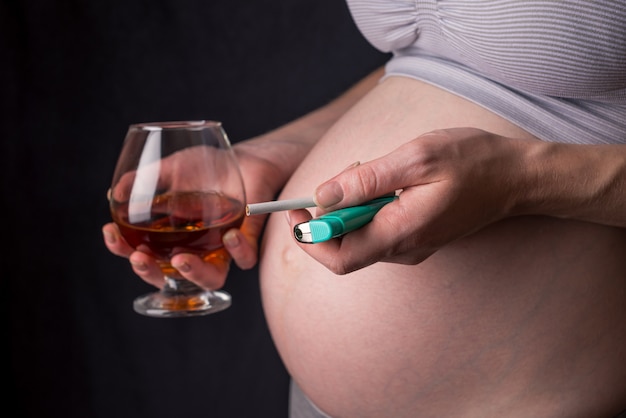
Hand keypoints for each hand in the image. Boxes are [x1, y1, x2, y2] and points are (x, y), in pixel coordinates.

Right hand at [103, 141, 284, 289]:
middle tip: (139, 256)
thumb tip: (113, 194)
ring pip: (209, 279)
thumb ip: (144, 180)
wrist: (245, 156)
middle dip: (149, 272)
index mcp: (171, 235)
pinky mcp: (248, 242)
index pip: (142, 251)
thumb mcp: (171, 168)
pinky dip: (238, 251)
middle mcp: (195, 248)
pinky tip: (229, 235)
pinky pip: (245, 259)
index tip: (111, 232)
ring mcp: (221, 249)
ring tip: (179, 259)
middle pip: (169, 275)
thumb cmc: (207, 166)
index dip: (122, 248)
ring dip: (192, 273)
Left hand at [287, 127, 532, 273]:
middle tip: (348, 173)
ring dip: (350, 205)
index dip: (310, 238)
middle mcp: (403, 249)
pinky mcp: (415, 236)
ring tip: (373, 169)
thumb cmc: (473, 162)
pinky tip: (386, 179)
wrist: (516, 178)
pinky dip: (367, 205)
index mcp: (401, 233)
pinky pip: (376, 227)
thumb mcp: (416, 157)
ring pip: (359, 235)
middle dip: (331, 212)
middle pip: (344, 247)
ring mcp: (410, 246)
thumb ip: (366, 180)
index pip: (339, 257)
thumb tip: (323, 196)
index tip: (297, 210)